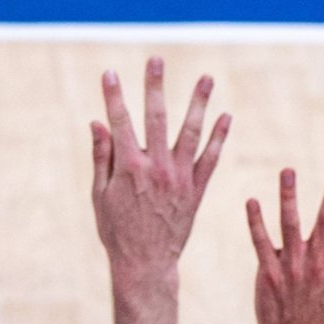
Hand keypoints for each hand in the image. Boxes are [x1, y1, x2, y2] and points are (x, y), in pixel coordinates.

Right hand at [91, 57, 230, 282]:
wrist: (146, 264)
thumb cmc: (116, 230)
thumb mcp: (100, 195)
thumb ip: (102, 157)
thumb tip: (98, 122)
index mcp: (128, 168)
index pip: (120, 122)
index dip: (114, 96)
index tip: (110, 73)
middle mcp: (156, 168)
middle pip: (156, 117)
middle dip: (155, 86)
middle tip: (157, 60)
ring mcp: (179, 177)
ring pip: (191, 132)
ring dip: (199, 103)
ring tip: (206, 77)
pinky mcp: (196, 189)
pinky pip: (211, 158)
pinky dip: (219, 136)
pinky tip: (226, 116)